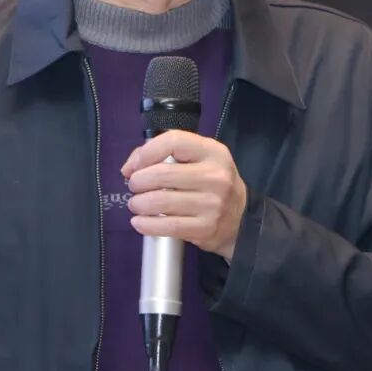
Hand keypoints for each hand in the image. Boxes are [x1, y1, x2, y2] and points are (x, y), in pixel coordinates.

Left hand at [120, 130, 246, 260]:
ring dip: (138, 204)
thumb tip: (130, 167)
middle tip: (134, 187)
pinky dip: (146, 225)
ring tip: (136, 204)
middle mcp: (215, 176)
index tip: (133, 166)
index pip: (174, 141)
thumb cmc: (212, 184)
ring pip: (160, 202)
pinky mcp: (205, 229)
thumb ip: (167, 153)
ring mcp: (212, 204)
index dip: (146, 152)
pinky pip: (166, 227)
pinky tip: (139, 222)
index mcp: (213, 152)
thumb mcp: (200, 159)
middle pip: (161, 174)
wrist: (241, 219)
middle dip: (137, 182)